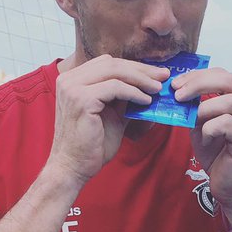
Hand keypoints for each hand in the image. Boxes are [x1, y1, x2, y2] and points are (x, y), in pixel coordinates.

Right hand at [49, 55, 168, 186]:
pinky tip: (146, 101)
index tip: (154, 73)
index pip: (107, 63)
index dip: (133, 66)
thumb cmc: (91, 146)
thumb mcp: (111, 115)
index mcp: (73, 80)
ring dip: (141, 79)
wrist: (74, 168)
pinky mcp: (82, 100)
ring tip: (158, 89)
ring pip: (114, 71)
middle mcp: (68, 80)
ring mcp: (73, 88)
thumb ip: (123, 98)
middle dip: (141, 69)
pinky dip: (134, 92)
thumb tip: (147, 86)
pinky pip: (115, 88)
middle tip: (163, 75)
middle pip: (112, 63)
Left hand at [171, 67, 231, 209]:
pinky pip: (226, 124)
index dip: (199, 75)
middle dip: (199, 83)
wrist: (230, 187)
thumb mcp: (202, 126)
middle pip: (229, 80)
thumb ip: (195, 108)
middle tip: (177, 94)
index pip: (224, 75)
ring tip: (192, 121)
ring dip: (203, 109)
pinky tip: (205, 139)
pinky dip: (209, 129)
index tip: (177, 84)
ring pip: (229, 101)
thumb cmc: (217, 156)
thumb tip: (177, 91)